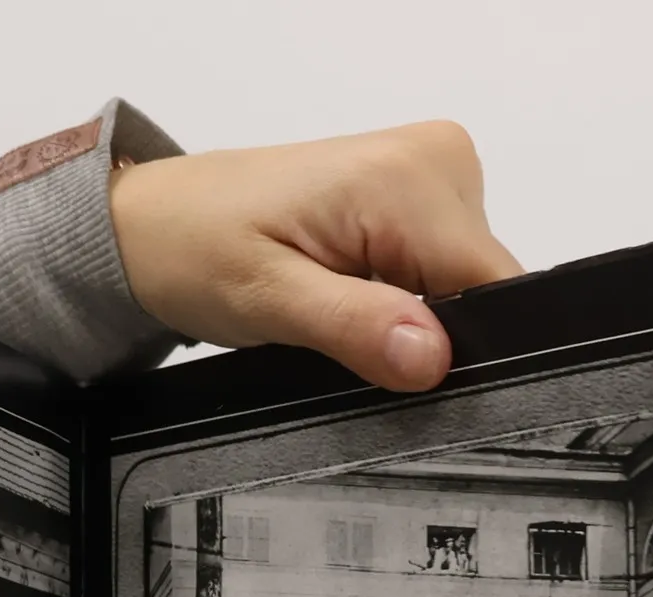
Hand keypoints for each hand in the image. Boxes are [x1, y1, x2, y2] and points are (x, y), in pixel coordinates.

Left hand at [110, 120, 520, 392]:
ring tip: (342, 317)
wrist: (159, 223)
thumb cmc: (199, 248)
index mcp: (407, 180)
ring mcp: (431, 173)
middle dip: (430, 337)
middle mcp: (435, 161)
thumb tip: (431, 356)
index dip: (463, 350)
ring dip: (414, 319)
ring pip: (466, 285)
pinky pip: (444, 267)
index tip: (408, 378)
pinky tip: (356, 301)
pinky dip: (407, 299)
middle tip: (351, 347)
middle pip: (483, 288)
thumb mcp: (270, 300)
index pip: (493, 287)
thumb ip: (356, 328)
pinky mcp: (419, 193)